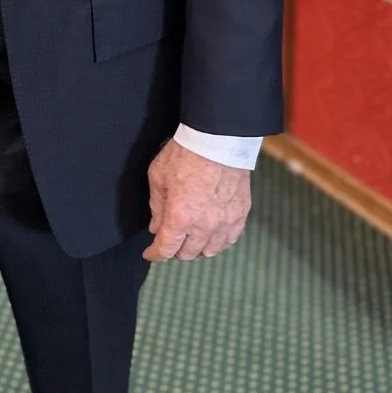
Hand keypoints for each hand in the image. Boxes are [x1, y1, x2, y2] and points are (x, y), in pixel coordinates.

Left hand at [142, 139, 251, 261]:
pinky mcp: (240, 214)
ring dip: (197, 249)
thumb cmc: (185, 153)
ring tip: (190, 239)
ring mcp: (225, 222)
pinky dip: (218, 242)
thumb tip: (156, 227)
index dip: (155, 254)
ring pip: (210, 251)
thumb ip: (157, 206)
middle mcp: (204, 225)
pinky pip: (229, 240)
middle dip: (175, 250)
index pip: (166, 249)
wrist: (218, 139)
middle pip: (188, 253)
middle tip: (170, 241)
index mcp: (180, 217)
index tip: (151, 253)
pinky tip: (212, 235)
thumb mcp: (158, 176)